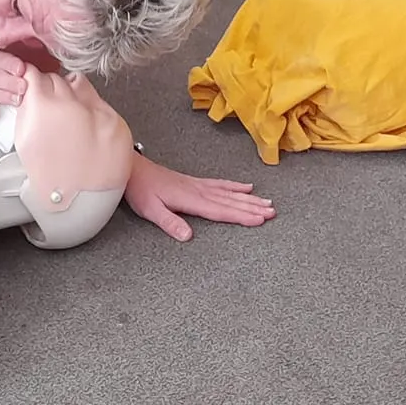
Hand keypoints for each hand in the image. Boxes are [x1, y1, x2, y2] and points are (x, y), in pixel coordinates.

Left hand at [122, 155, 275, 242]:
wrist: (132, 168)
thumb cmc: (140, 190)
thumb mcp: (150, 210)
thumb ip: (170, 222)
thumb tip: (188, 236)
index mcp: (191, 199)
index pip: (220, 210)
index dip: (241, 216)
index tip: (260, 220)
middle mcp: (199, 191)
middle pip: (230, 201)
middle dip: (252, 208)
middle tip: (272, 212)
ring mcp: (198, 185)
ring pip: (229, 193)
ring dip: (249, 198)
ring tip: (268, 203)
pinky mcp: (195, 182)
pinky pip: (221, 184)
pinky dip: (235, 186)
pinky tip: (247, 187)